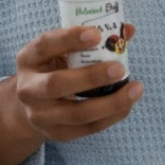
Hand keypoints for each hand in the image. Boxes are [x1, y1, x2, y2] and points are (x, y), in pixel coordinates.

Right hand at [0, 23, 141, 143]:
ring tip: (135, 90)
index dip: (69, 39)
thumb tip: (128, 30)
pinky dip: (111, 117)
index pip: (45, 45)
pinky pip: (87, 128)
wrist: (32, 105)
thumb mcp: (61, 50)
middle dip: (91, 77)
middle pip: (56, 84)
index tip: (96, 34)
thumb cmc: (54, 68)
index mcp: (28, 59)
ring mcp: (39, 115)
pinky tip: (127, 105)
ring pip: (76, 113)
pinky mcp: (55, 134)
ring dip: (110, 103)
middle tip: (120, 68)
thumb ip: (90, 39)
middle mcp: (28, 88)